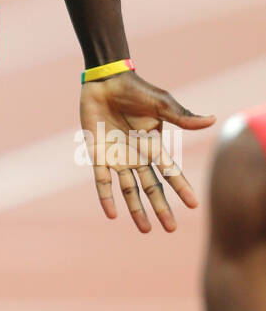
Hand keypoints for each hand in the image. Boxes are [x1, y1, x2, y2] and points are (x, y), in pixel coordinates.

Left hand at [80, 71, 214, 232]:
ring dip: (136, 209)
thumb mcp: (161, 103)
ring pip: (129, 190)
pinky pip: (102, 180)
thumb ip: (182, 116)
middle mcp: (137, 156)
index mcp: (153, 145)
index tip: (193, 205)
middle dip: (161, 208)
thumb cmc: (135, 89)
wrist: (105, 81)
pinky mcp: (98, 154)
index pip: (170, 172)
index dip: (181, 188)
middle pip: (151, 187)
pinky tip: (111, 213)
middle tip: (170, 228)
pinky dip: (106, 197)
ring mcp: (117, 157)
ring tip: (146, 230)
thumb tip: (212, 120)